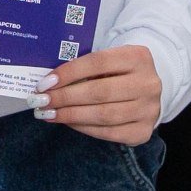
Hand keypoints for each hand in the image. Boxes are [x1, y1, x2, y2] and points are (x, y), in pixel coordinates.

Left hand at [31, 44, 160, 142]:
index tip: (45, 83)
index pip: (97, 63)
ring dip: (71, 116)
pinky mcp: (144, 132)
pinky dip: (84, 128)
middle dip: (65, 98)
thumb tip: (49, 83)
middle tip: (41, 101)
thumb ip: (85, 67)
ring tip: (49, 114)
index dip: (69, 73)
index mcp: (138, 57)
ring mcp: (149, 110)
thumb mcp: (109, 60)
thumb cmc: (118, 72)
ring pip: (104, 115)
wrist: (147, 90)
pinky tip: (68, 123)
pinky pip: (109, 133)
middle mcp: (148, 83)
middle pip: (100, 92)